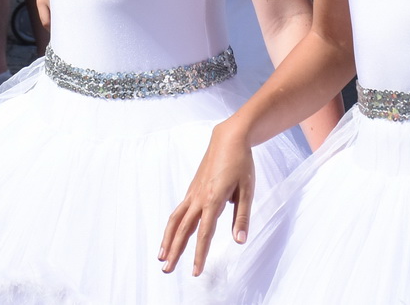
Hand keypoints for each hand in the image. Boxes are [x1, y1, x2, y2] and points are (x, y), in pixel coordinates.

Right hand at [159, 124, 255, 276]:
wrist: (229, 138)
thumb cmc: (241, 162)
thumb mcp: (247, 190)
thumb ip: (241, 217)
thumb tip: (239, 240)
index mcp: (213, 199)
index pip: (204, 233)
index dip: (199, 254)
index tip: (195, 271)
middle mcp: (198, 197)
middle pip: (183, 229)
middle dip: (175, 251)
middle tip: (166, 270)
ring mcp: (193, 192)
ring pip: (176, 220)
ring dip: (168, 239)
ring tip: (162, 256)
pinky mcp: (192, 189)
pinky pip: (178, 211)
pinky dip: (172, 226)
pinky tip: (172, 234)